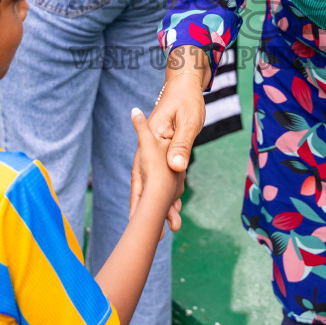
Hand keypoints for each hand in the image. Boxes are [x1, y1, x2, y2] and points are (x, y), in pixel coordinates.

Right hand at [132, 45, 209, 230]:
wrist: (186, 86)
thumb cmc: (186, 100)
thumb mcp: (188, 121)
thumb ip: (182, 145)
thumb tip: (177, 168)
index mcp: (150, 143)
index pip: (140, 177)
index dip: (139, 200)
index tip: (137, 221)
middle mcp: (149, 152)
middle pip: (146, 187)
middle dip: (149, 213)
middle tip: (155, 238)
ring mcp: (158, 155)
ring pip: (157, 186)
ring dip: (162, 208)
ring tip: (171, 229)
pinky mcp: (168, 155)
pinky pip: (168, 180)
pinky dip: (171, 196)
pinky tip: (176, 212)